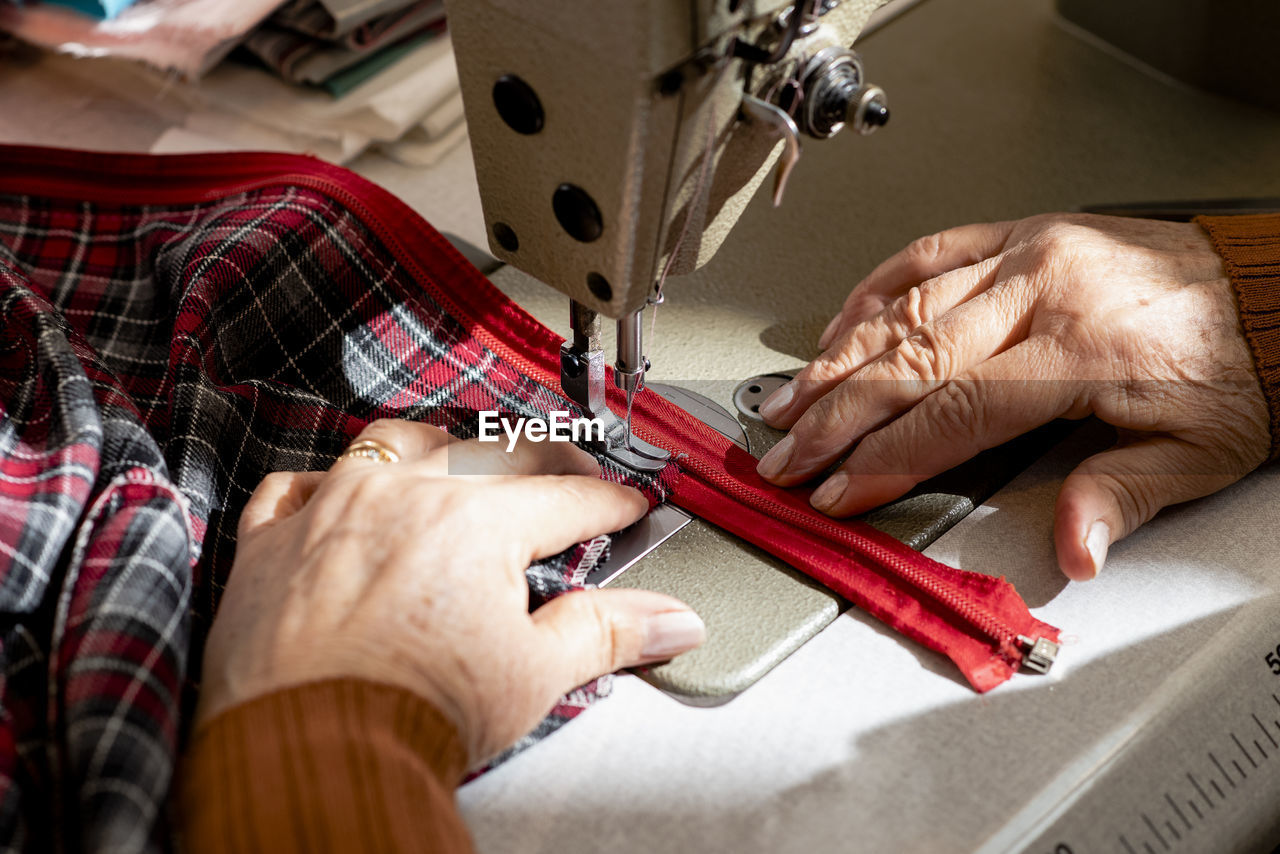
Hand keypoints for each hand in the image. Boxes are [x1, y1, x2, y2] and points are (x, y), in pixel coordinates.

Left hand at [196, 419, 704, 761]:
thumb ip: (607, 632)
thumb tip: (672, 622)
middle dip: (545, 461)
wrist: (310, 752)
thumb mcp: (534, 674)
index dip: (611, 502)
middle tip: (571, 477)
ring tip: (459, 458)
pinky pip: (294, 486)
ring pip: (393, 443)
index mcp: (478, 521)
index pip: (567, 498)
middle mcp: (405, 495)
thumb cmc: (413, 712)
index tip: (630, 507)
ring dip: (436, 445)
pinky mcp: (272, 542)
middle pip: (492, 452)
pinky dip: (322, 484)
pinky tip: (335, 493)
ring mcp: (332, 509)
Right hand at [755, 214, 1268, 579]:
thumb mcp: (1198, 454)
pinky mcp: (1022, 231)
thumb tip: (1073, 550)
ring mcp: (1027, 251)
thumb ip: (1121, 497)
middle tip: (786, 455)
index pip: (951, 413)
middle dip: (833, 417)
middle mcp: (1042, 290)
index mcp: (1080, 350)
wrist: (1271, 292)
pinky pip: (926, 253)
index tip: (837, 491)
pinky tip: (836, 329)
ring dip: (834, 359)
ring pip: (903, 306)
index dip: (883, 458)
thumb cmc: (1235, 373)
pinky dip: (871, 293)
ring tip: (787, 402)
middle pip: (907, 359)